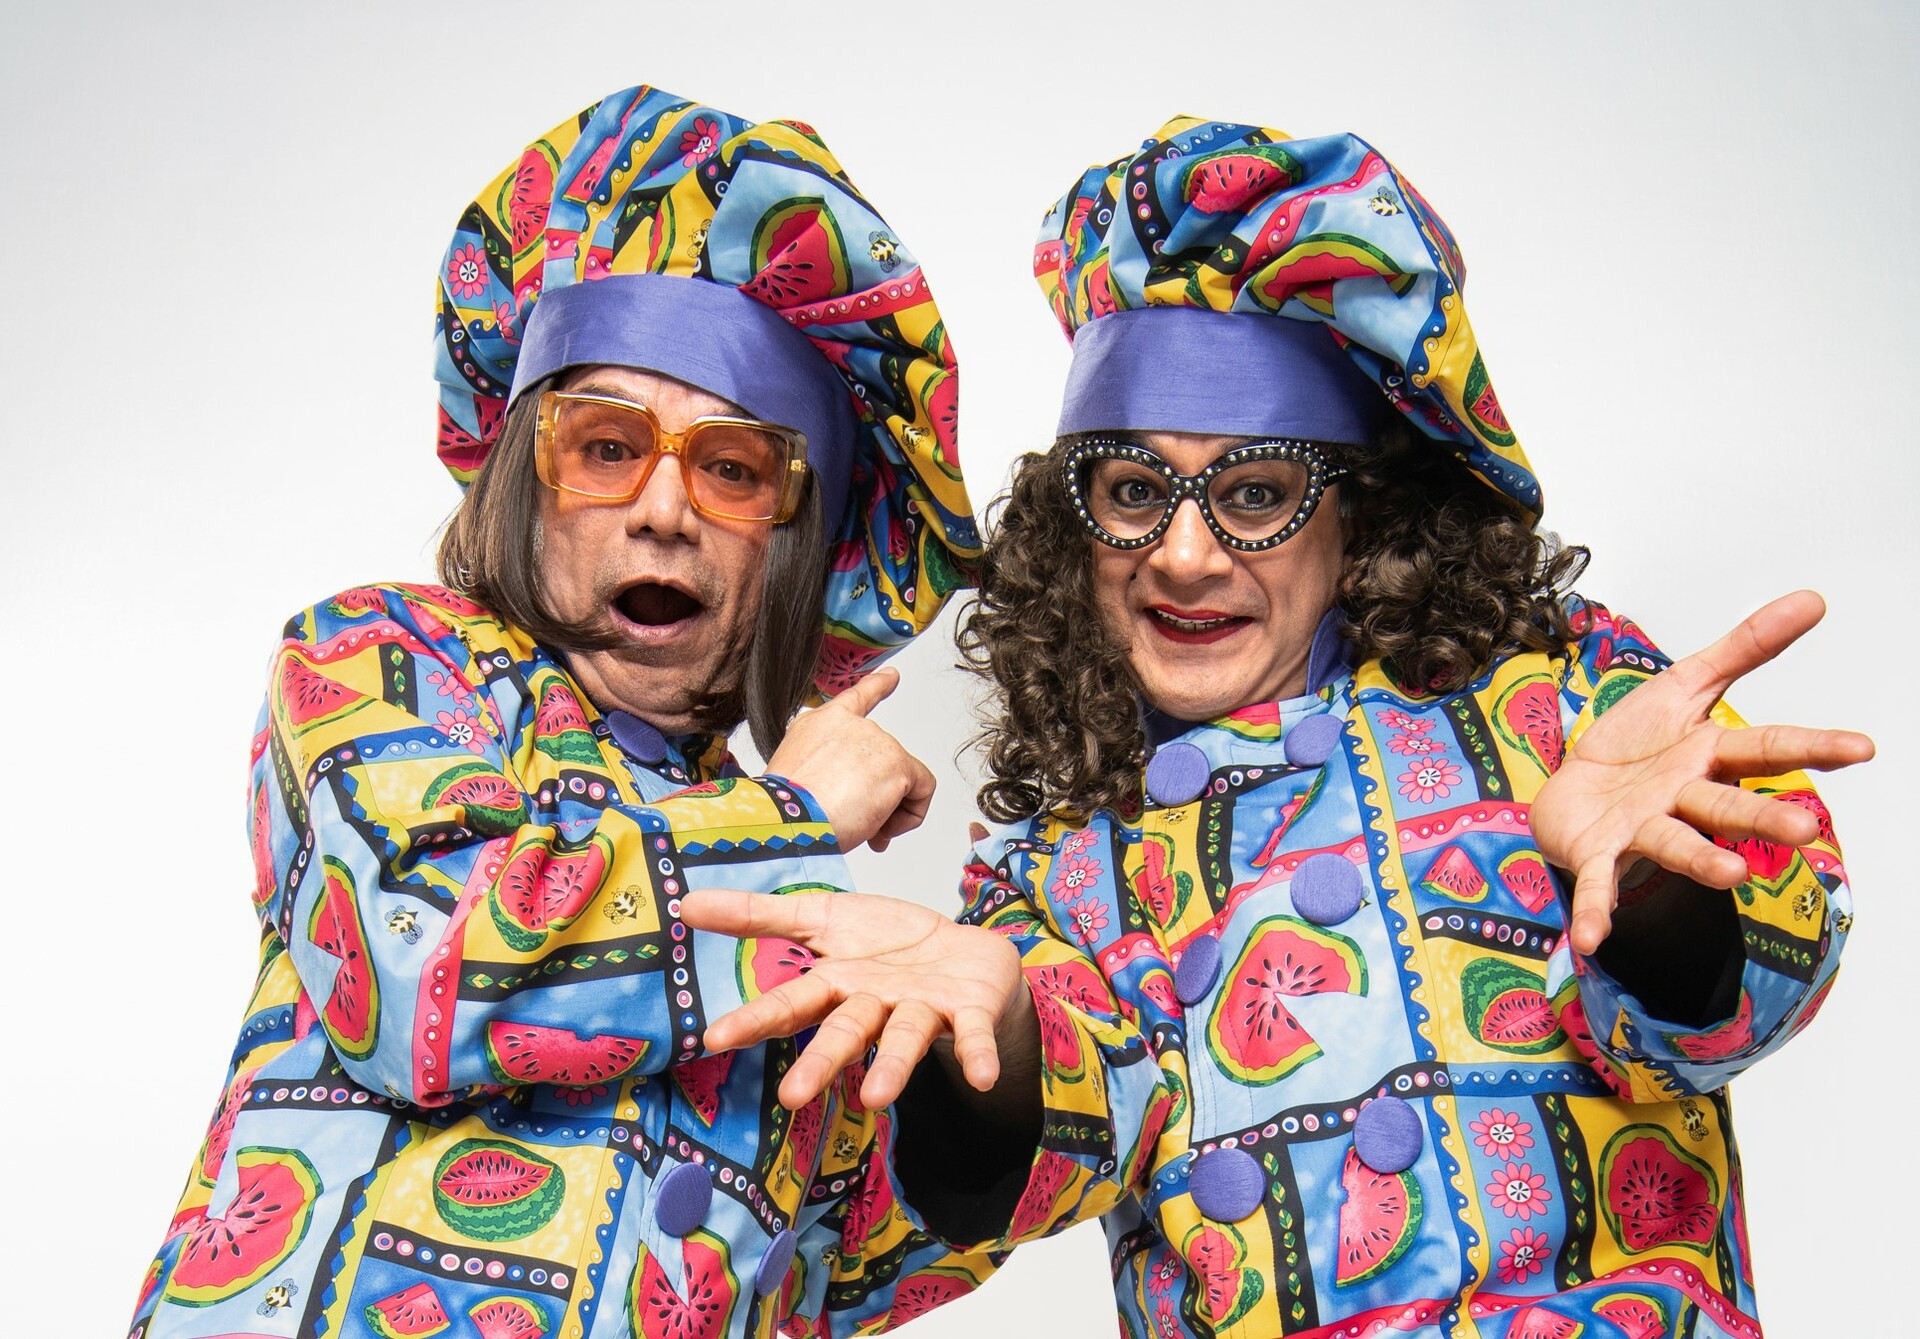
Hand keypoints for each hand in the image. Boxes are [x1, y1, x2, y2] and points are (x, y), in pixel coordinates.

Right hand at [682, 888, 1033, 1111]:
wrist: (966, 951)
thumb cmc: (888, 943)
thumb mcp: (821, 916)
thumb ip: (758, 915)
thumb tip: (685, 903)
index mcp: (838, 985)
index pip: (790, 1003)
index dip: (755, 1020)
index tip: (714, 1039)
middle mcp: (876, 1007)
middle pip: (844, 1033)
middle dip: (820, 1062)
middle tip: (793, 1095)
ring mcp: (922, 1012)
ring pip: (903, 1039)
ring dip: (892, 1067)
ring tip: (877, 1096)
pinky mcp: (969, 1012)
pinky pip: (974, 1035)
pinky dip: (977, 1053)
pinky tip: (981, 1076)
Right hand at [765, 667, 935, 851]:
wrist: (788, 819)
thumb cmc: (786, 810)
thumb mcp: (799, 779)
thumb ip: (830, 775)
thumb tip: (853, 799)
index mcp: (822, 723)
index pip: (857, 696)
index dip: (878, 685)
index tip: (893, 676)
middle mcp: (851, 725)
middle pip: (882, 760)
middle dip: (875, 796)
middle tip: (856, 824)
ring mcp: (877, 741)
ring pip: (902, 778)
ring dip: (888, 811)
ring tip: (862, 829)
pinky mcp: (897, 763)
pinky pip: (923, 789)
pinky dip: (910, 815)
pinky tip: (883, 828)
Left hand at [1532, 591, 1873, 955]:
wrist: (1570, 789)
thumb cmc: (1635, 745)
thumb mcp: (1685, 686)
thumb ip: (1744, 649)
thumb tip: (1812, 599)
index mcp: (1708, 757)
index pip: (1767, 748)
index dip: (1813, 746)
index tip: (1863, 747)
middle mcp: (1683, 799)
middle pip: (1728, 807)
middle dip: (1764, 818)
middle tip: (1805, 829)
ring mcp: (1643, 830)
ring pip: (1676, 844)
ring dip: (1702, 862)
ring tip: (1731, 875)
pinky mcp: (1598, 854)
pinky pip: (1598, 884)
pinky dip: (1595, 912)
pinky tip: (1589, 939)